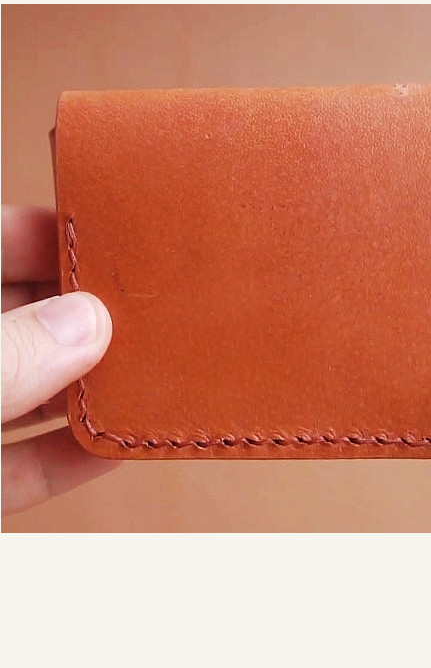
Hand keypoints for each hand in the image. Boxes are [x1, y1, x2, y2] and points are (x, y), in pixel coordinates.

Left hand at [2, 206, 119, 515]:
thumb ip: (6, 357)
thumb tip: (86, 324)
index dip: (48, 234)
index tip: (113, 233)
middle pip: (23, 320)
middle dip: (84, 316)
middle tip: (148, 309)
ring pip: (27, 392)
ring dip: (85, 390)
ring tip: (149, 375)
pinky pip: (20, 466)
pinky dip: (64, 461)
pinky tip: (114, 450)